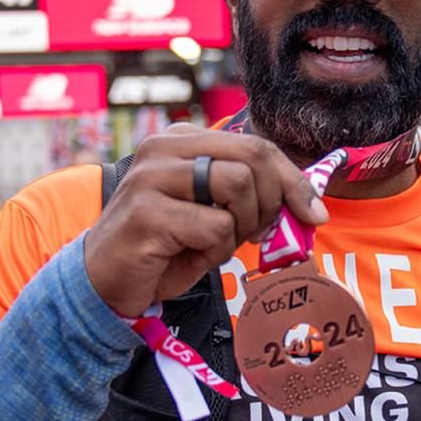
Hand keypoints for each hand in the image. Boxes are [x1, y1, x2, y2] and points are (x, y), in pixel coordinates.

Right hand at [84, 125, 328, 316]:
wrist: (106, 281)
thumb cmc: (167, 246)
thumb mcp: (215, 212)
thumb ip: (250, 196)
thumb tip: (311, 204)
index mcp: (184, 140)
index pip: (257, 145)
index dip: (294, 179)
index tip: (314, 213)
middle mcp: (165, 148)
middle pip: (253, 155)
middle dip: (273, 200)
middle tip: (260, 233)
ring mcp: (151, 176)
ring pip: (237, 184)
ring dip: (241, 226)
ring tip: (217, 243)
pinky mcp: (145, 212)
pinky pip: (215, 226)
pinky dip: (216, 251)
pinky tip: (192, 256)